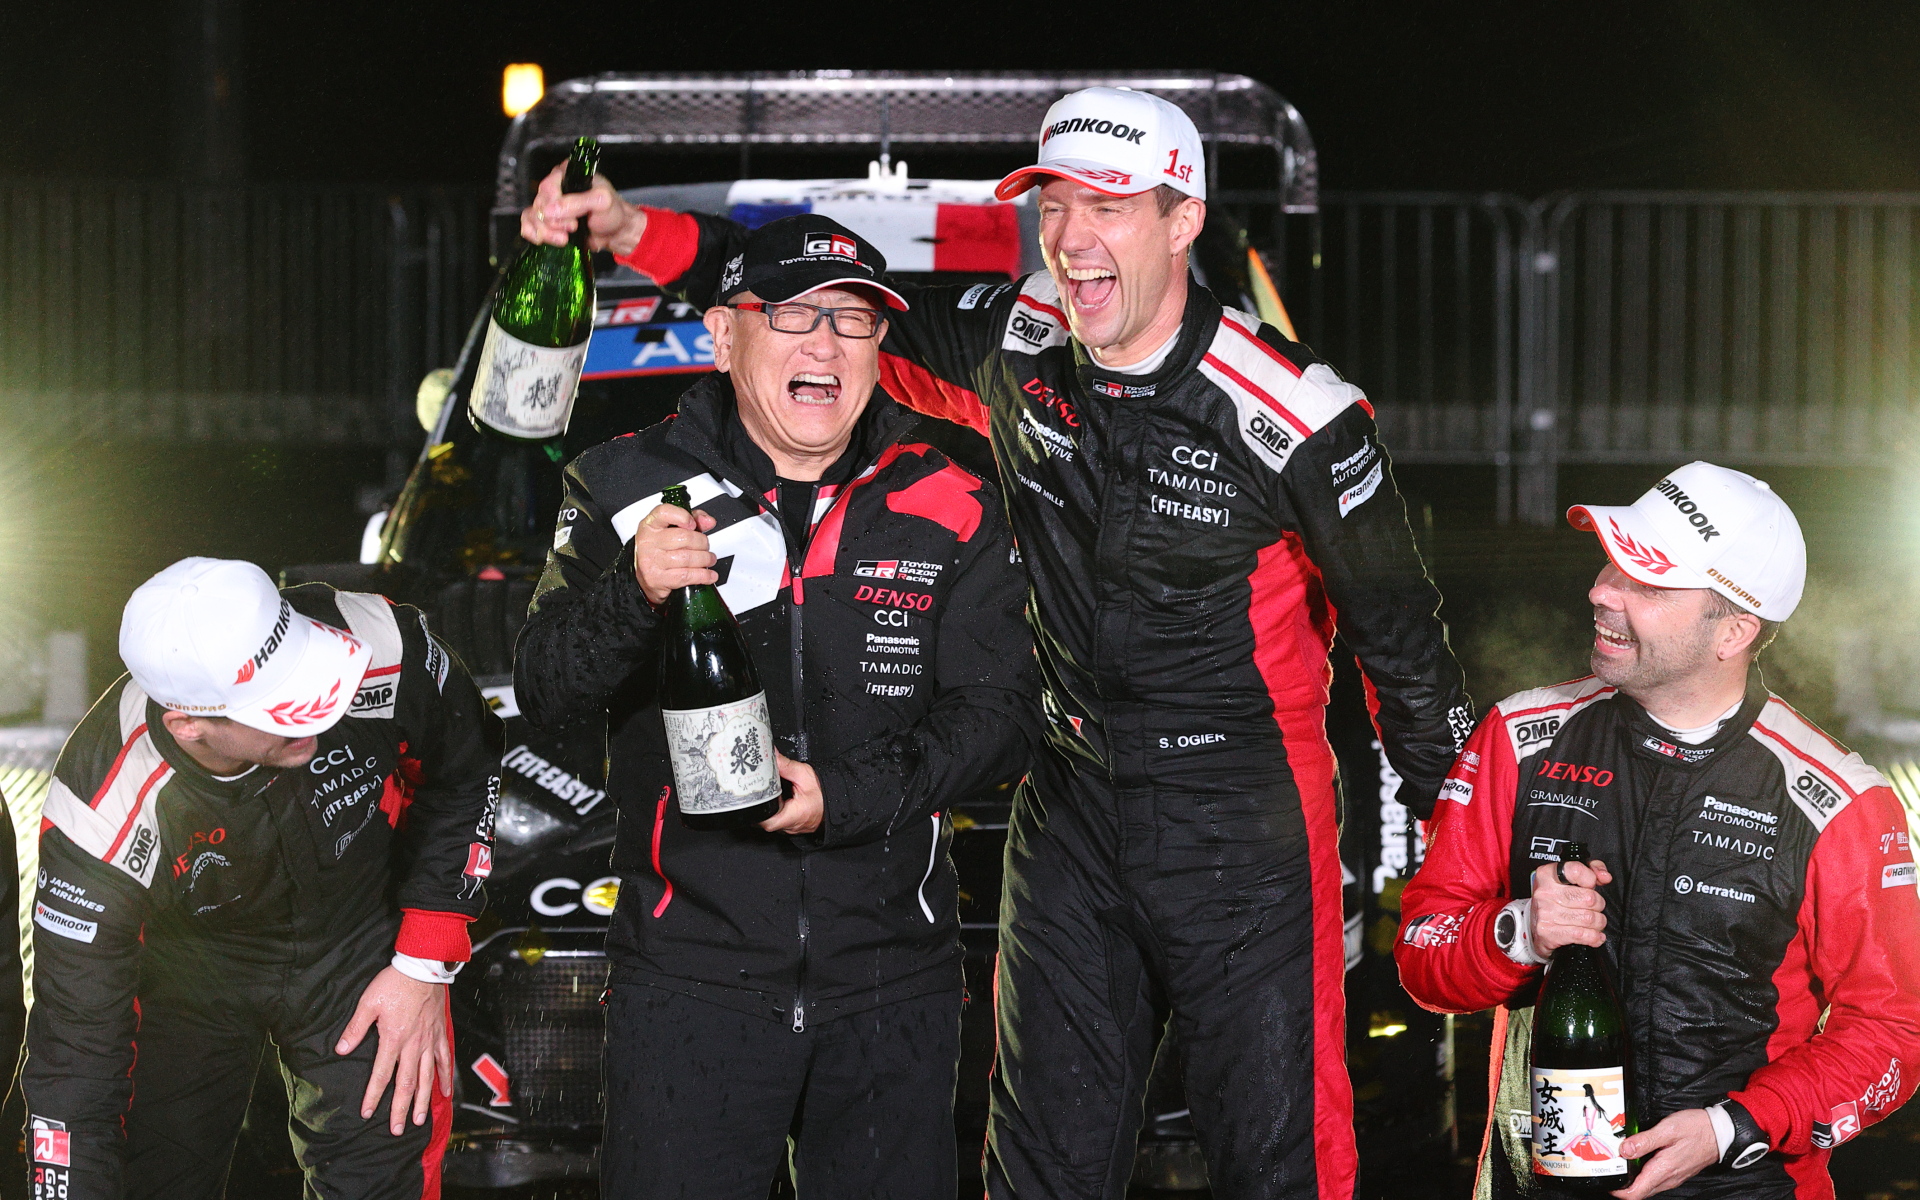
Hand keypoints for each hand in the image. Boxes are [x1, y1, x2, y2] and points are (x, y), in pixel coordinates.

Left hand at [336, 966, 451, 1134]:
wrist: (423, 967)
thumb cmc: (394, 983)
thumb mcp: (368, 1003)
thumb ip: (355, 1028)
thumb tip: (340, 1049)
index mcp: (393, 1039)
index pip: (381, 1075)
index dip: (373, 1096)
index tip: (368, 1113)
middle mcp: (413, 1045)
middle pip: (407, 1083)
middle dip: (401, 1108)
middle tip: (397, 1129)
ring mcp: (429, 1041)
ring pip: (427, 1077)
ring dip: (422, 1100)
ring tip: (419, 1119)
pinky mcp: (439, 1034)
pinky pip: (444, 1059)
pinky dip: (445, 1077)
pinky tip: (444, 1091)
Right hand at [519, 163, 646, 255]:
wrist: (616, 233)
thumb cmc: (613, 212)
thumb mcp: (602, 202)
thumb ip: (578, 203)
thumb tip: (549, 211)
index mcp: (568, 174)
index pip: (548, 186)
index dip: (555, 205)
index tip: (573, 219)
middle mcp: (556, 187)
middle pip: (539, 204)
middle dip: (554, 222)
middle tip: (573, 228)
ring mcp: (550, 205)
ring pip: (532, 216)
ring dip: (546, 231)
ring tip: (565, 239)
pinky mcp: (547, 221)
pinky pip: (528, 224)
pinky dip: (534, 234)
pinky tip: (545, 240)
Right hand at [634, 502, 718, 605]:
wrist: (643, 576)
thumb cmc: (660, 550)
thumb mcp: (671, 529)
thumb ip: (692, 519)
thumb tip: (708, 521)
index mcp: (650, 525)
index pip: (664, 513)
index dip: (682, 516)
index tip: (693, 524)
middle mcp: (648, 541)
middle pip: (684, 537)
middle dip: (702, 542)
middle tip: (706, 546)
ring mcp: (652, 561)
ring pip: (688, 557)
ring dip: (705, 559)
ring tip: (709, 559)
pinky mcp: (657, 579)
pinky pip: (687, 575)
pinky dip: (703, 575)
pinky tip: (709, 575)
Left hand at [762, 752, 823, 833]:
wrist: (837, 800)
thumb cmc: (826, 793)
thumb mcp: (804, 775)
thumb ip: (785, 765)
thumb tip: (772, 756)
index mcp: (794, 816)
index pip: (766, 821)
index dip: (757, 811)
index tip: (754, 799)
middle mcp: (791, 826)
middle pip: (765, 821)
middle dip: (762, 806)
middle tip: (763, 793)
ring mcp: (792, 828)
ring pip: (772, 821)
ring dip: (769, 809)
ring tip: (772, 796)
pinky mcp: (793, 825)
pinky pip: (779, 820)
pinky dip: (777, 810)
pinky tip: (780, 801)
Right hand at [1530, 857, 1613, 954]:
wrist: (1534, 926)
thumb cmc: (1555, 901)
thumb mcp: (1569, 879)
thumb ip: (1591, 870)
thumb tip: (1604, 876)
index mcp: (1547, 875)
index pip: (1576, 871)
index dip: (1590, 879)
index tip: (1590, 885)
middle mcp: (1544, 893)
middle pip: (1589, 898)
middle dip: (1598, 905)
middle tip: (1593, 907)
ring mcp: (1545, 913)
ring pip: (1589, 918)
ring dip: (1598, 923)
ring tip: (1593, 922)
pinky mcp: (1549, 933)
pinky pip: (1582, 935)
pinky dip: (1594, 937)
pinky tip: (1594, 935)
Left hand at [1613, 1108, 1718, 1198]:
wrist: (1720, 1133)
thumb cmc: (1697, 1129)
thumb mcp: (1667, 1129)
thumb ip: (1644, 1141)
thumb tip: (1624, 1150)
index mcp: (1663, 1170)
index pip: (1635, 1193)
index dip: (1618, 1191)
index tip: (1607, 1180)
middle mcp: (1668, 1178)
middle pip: (1639, 1191)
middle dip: (1623, 1183)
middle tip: (1611, 1166)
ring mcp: (1673, 1177)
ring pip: (1647, 1186)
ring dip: (1633, 1178)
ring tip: (1622, 1160)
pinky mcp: (1676, 1173)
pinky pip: (1655, 1179)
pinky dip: (1643, 1173)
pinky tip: (1638, 1157)